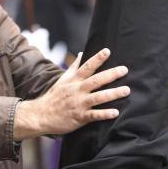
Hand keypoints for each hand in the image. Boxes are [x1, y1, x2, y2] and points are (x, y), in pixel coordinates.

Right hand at [13, 48, 129, 139]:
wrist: (40, 115)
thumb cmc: (54, 97)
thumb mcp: (62, 80)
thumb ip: (74, 67)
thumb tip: (82, 53)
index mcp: (73, 81)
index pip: (87, 67)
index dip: (97, 59)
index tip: (107, 51)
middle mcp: (77, 91)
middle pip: (96, 80)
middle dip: (111, 74)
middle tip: (124, 69)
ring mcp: (78, 104)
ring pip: (98, 97)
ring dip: (113, 93)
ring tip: (126, 90)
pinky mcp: (79, 117)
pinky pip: (94, 115)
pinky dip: (105, 114)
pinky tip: (116, 112)